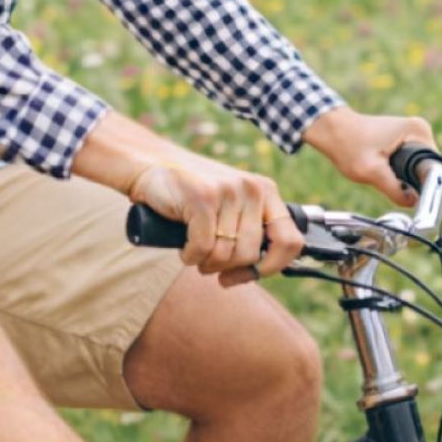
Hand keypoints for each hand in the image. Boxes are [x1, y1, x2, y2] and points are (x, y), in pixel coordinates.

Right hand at [126, 159, 303, 286]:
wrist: (150, 166)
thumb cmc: (192, 196)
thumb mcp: (230, 208)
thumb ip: (250, 232)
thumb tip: (259, 271)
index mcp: (266, 192)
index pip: (291, 241)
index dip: (271, 268)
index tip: (247, 275)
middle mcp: (253, 189)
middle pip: (250, 254)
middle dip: (226, 267)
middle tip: (208, 260)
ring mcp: (229, 191)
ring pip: (225, 255)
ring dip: (205, 263)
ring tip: (194, 249)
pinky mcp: (203, 198)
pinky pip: (203, 249)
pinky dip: (190, 257)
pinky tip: (184, 247)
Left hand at [303, 106, 436, 207]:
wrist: (332, 130)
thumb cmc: (348, 144)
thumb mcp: (371, 172)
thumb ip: (395, 190)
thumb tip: (414, 202)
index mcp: (418, 131)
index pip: (435, 166)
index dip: (426, 186)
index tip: (411, 196)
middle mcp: (420, 129)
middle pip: (428, 167)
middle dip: (414, 182)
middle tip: (393, 187)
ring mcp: (413, 132)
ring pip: (419, 167)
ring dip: (407, 178)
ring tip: (386, 178)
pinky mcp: (406, 138)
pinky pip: (412, 162)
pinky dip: (402, 172)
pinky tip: (386, 174)